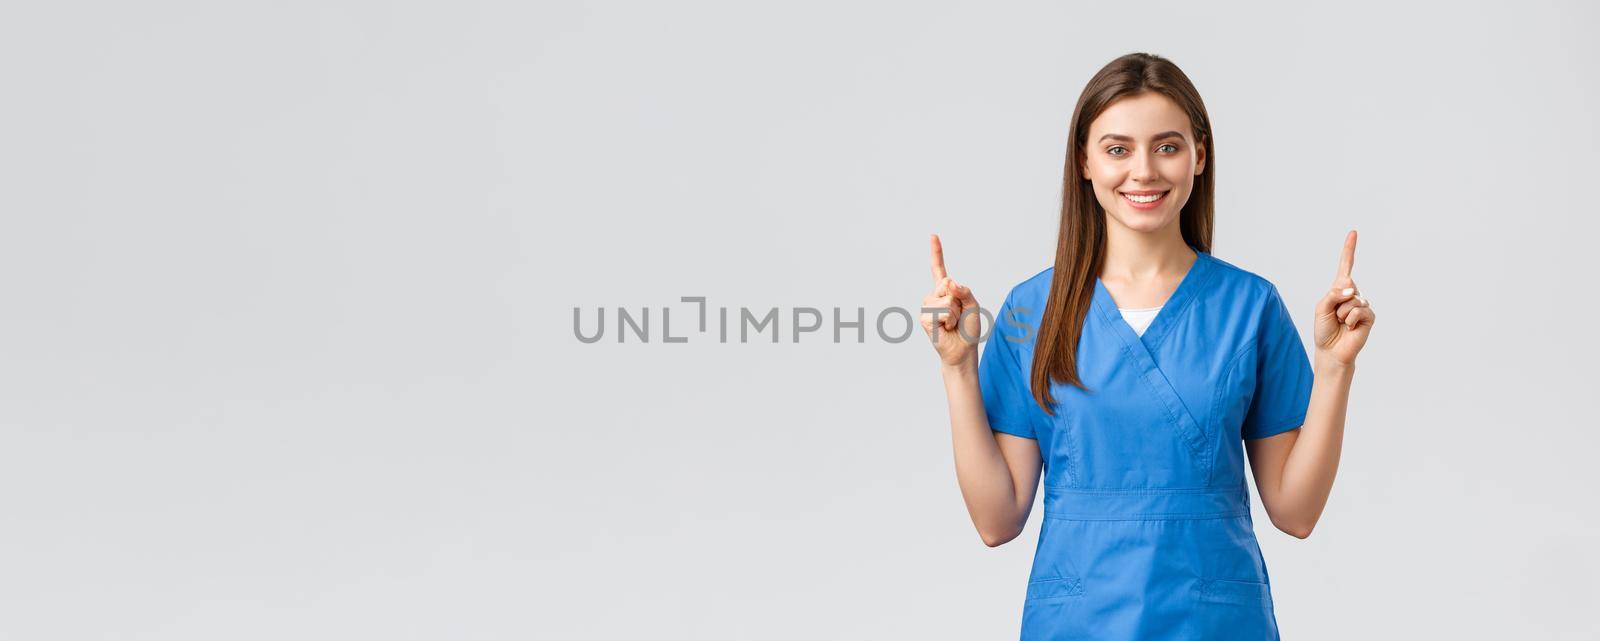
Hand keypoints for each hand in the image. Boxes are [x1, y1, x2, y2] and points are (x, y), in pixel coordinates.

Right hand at [921, 234, 982, 368]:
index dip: (936, 252)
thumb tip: (949, 281)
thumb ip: (964, 291)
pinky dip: (950, 320)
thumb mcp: (972, 305)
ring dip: (955, 313)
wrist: (963, 350)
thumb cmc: (968, 328)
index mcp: (945, 290)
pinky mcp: (924, 318)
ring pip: (946, 299)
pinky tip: (946, 328)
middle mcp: (934, 295)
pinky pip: (942, 311)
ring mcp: (928, 306)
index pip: (938, 268)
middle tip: (958, 315)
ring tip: (952, 323)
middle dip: (958, 300)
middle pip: (947, 284)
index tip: (933, 236)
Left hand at [1313, 230, 1374, 365]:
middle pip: (1346, 284)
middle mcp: (1352, 294)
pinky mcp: (1369, 315)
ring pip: (1352, 299)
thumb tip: (1352, 288)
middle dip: (1335, 301)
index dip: (1349, 249)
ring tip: (1341, 323)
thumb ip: (1333, 294)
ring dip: (1342, 313)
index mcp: (1339, 289)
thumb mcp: (1322, 308)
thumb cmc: (1325, 329)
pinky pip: (1359, 310)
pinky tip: (1349, 327)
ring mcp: (1362, 304)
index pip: (1346, 266)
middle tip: (1335, 316)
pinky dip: (1350, 319)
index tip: (1353, 232)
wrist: (1331, 350)